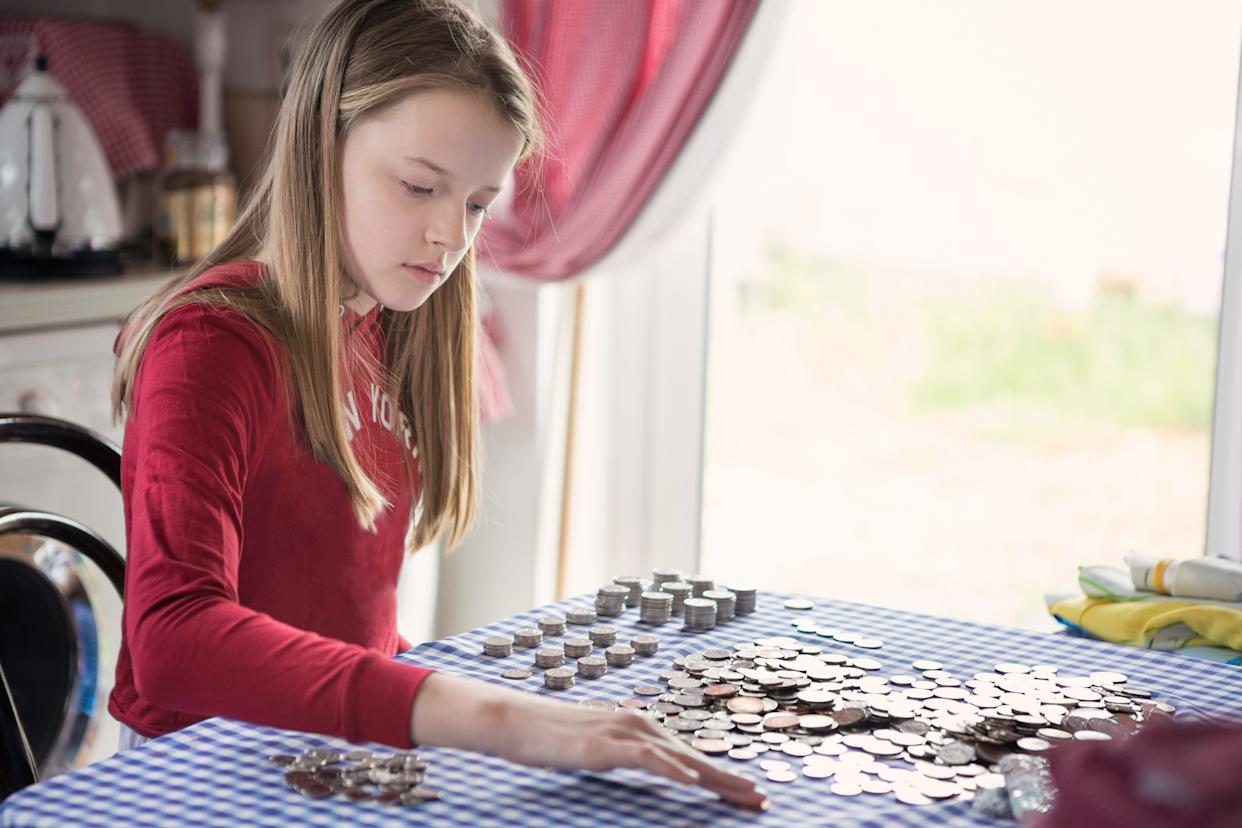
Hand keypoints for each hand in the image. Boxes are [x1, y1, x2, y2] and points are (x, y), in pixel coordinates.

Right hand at [409, 672, 768, 810]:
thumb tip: (646, 767)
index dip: (721, 775)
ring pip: (679, 755)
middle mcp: (638, 724)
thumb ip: (624, 756)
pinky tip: (691, 780)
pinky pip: (645, 757)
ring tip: (742, 793)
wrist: (514, 721)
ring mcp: (622, 731)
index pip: (688, 755)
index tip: (749, 794)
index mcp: (639, 728)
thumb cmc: (551, 739)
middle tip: (762, 799)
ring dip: (714, 775)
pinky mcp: (603, 744)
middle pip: (693, 755)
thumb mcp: (597, 751)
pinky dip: (671, 768)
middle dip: (729, 778)